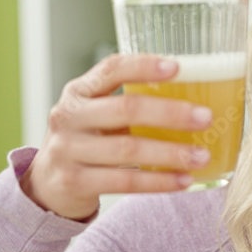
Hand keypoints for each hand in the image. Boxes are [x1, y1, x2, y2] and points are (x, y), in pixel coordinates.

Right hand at [20, 54, 212, 219]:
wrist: (46, 185)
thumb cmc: (87, 141)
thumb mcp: (96, 114)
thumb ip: (130, 103)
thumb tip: (196, 100)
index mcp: (80, 91)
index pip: (111, 69)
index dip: (144, 65)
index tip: (177, 67)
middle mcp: (69, 116)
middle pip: (125, 109)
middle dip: (170, 113)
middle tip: (206, 117)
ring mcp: (68, 150)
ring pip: (128, 149)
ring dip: (170, 153)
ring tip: (202, 156)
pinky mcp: (73, 181)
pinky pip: (124, 181)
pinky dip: (158, 181)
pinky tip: (183, 180)